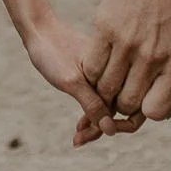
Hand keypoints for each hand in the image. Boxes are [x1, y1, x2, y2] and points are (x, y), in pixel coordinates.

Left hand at [18, 7, 113, 145]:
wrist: (39, 30)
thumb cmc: (53, 51)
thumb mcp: (72, 81)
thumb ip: (92, 104)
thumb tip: (110, 130)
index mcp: (116, 69)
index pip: (132, 105)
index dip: (121, 125)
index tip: (99, 134)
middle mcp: (115, 71)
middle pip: (121, 108)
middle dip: (104, 128)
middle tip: (79, 139)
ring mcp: (105, 74)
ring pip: (109, 106)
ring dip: (95, 124)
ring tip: (77, 138)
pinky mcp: (95, 76)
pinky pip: (99, 99)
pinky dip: (90, 114)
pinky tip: (78, 126)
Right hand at [83, 0, 170, 134]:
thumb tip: (161, 96)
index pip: (157, 111)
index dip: (144, 110)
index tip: (138, 98)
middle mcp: (155, 58)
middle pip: (127, 102)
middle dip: (119, 101)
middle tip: (116, 87)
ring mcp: (130, 44)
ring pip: (106, 87)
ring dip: (103, 87)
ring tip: (106, 75)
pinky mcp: (107, 28)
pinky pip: (93, 66)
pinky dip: (92, 70)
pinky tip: (98, 60)